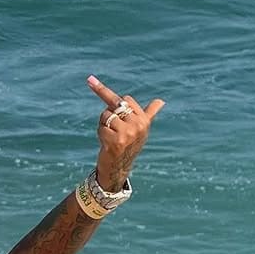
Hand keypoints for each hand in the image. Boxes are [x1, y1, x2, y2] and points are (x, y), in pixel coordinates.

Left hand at [87, 75, 163, 192]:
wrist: (118, 167)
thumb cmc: (128, 145)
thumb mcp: (141, 129)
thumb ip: (150, 113)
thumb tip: (161, 101)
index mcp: (144, 120)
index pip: (127, 99)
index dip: (114, 99)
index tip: (93, 85)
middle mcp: (139, 126)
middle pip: (115, 105)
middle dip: (110, 114)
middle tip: (114, 129)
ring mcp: (128, 133)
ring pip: (106, 115)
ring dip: (104, 124)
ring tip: (112, 136)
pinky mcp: (116, 141)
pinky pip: (102, 127)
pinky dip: (101, 133)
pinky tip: (107, 143)